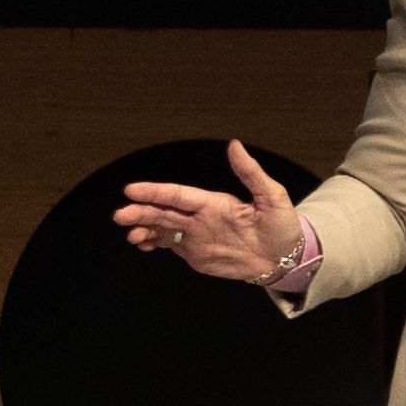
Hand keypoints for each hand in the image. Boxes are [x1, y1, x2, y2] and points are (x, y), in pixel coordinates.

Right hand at [112, 139, 306, 280]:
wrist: (285, 259)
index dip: (155, 191)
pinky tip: (141, 245)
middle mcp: (200, 216)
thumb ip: (251, 173)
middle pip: (163, 211)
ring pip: (161, 228)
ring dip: (143, 229)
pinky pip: (168, 244)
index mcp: (213, 202)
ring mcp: (196, 234)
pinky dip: (152, 243)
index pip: (178, 194)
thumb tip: (235, 145)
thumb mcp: (272, 198)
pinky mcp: (196, 253)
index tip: (132, 191)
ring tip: (131, 236)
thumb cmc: (282, 226)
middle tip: (120, 216)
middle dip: (140, 212)